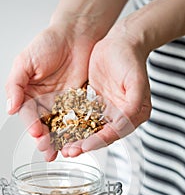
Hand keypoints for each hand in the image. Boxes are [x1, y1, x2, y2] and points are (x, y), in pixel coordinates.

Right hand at [5, 25, 94, 160]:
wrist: (75, 36)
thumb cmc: (48, 44)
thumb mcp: (24, 62)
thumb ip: (15, 85)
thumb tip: (10, 107)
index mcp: (28, 94)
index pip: (28, 114)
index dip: (31, 125)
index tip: (36, 132)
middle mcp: (43, 102)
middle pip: (42, 125)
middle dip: (44, 139)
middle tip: (47, 148)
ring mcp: (61, 105)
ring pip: (58, 127)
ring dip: (58, 141)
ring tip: (59, 152)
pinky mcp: (77, 105)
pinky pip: (75, 121)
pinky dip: (75, 132)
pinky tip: (75, 141)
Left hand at [61, 26, 151, 157]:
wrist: (119, 43)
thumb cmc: (130, 59)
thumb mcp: (136, 81)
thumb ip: (132, 104)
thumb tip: (123, 124)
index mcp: (133, 115)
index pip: (113, 133)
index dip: (98, 141)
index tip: (84, 147)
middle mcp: (119, 117)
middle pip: (99, 135)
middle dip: (83, 144)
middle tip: (68, 152)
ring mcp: (105, 111)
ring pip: (88, 129)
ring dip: (75, 139)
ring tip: (61, 146)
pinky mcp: (93, 105)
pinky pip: (80, 118)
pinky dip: (70, 125)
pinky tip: (59, 131)